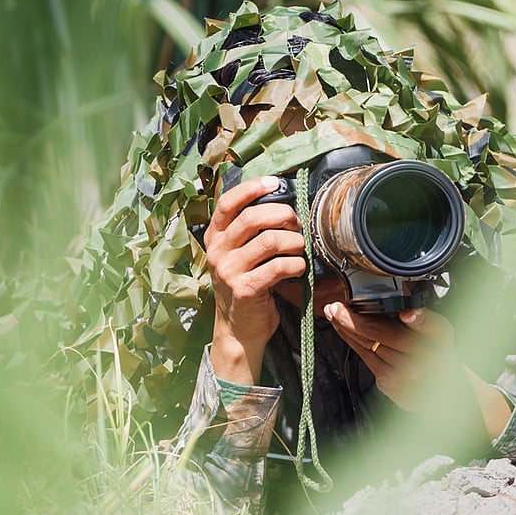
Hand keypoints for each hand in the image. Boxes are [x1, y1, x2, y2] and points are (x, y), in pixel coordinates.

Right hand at [204, 176, 306, 383]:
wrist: (238, 330)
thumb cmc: (245, 287)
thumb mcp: (238, 256)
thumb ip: (249, 232)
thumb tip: (282, 203)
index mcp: (215, 238)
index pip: (227, 202)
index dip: (252, 188)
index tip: (275, 183)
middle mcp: (217, 252)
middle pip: (252, 218)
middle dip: (283, 215)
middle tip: (297, 224)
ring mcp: (229, 271)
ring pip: (269, 240)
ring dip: (294, 241)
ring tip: (300, 248)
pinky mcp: (245, 289)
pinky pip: (278, 266)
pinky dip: (296, 263)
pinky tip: (299, 267)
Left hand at [327, 303, 514, 435]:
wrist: (445, 392)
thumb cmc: (437, 353)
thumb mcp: (438, 330)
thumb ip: (422, 318)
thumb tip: (402, 308)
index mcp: (439, 339)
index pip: (429, 326)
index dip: (418, 319)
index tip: (407, 314)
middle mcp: (425, 359)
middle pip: (382, 335)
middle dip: (353, 319)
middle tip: (335, 307)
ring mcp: (406, 376)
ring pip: (368, 347)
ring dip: (346, 329)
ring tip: (333, 314)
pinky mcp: (391, 386)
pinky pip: (366, 360)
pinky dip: (353, 344)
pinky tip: (344, 332)